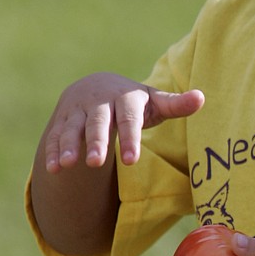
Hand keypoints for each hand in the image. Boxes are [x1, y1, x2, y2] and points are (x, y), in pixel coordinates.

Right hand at [43, 73, 204, 172]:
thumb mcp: (154, 101)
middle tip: (96, 164)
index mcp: (125, 98)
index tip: (131, 161)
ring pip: (71, 129)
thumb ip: (176, 105)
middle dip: (95, 142)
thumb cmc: (134, 102)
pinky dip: (53, 152)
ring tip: (68, 166)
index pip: (129, 119)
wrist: (96, 85)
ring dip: (68, 146)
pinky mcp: (62, 120)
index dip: (130, 138)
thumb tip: (202, 98)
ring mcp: (78, 111)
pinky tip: (54, 170)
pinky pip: (55, 136)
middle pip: (97, 123)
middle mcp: (99, 102)